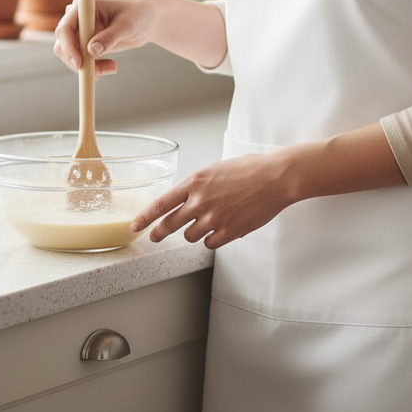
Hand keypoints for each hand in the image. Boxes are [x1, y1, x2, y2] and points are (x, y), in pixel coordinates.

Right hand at [52, 0, 158, 75]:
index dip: (68, 47)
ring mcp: (82, 32)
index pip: (65, 28)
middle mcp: (78, 19)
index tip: (80, 64)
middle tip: (99, 73)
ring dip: (88, 67)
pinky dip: (93, 68)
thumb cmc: (139, 15)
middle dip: (78, 61)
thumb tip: (91, 51)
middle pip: (63, 45)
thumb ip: (110, 37)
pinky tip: (110, 68)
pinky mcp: (88, 44)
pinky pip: (82, 60)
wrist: (149, 20)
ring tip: (113, 68)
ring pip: (72, 56)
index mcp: (84, 7)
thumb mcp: (127, 25)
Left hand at [130, 152, 294, 249]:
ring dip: (194, 232)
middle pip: (170, 224)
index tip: (135, 226)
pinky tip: (221, 229)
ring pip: (190, 236)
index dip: (145, 217)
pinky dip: (212, 239)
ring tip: (207, 222)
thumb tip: (189, 197)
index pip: (161, 203)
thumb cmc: (250, 169)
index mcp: (196, 182)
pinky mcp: (229, 231)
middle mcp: (201, 201)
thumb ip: (199, 185)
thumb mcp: (217, 169)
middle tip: (155, 236)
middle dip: (159, 232)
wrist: (275, 178)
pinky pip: (210, 243)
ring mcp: (214, 218)